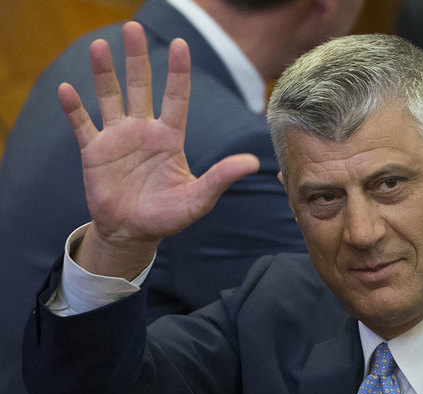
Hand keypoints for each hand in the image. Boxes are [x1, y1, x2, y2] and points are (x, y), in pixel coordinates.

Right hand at [59, 22, 258, 278]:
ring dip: (103, 73)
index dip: (178, 72)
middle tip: (133, 28)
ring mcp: (117, 138)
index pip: (176, 97)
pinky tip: (66, 88)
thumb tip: (252, 162)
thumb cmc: (168, 215)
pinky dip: (73, 108)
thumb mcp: (198, 198)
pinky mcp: (94, 151)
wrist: (133, 233)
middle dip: (137, 58)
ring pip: (110, 97)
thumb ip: (220, 177)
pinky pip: (82, 124)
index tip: (182, 44)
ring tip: (98, 45)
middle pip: (140, 86)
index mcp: (170, 137)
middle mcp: (144, 130)